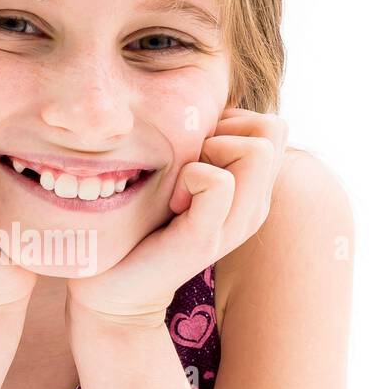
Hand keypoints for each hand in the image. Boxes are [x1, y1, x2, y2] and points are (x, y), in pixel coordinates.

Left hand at [65, 108, 288, 324]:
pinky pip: (218, 181)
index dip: (229, 123)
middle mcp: (254, 207)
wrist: (115, 286)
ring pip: (256, 149)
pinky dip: (190, 177)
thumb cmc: (142, 222)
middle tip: (186, 166)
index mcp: (252, 189)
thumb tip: (210, 102)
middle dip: (224, 132)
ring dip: (207, 152)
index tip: (193, 154)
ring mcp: (235, 224)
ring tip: (179, 186)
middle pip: (272, 129)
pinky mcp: (206, 239)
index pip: (272, 124)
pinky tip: (171, 201)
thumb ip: (204, 142)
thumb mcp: (180, 172)